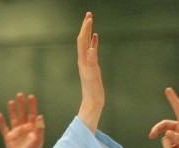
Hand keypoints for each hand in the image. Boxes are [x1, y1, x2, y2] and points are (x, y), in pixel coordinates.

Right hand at [0, 92, 44, 147]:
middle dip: (21, 105)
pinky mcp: (8, 138)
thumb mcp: (38, 140)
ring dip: (12, 111)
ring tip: (11, 102)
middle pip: (22, 114)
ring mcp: (16, 133)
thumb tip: (40, 116)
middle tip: (20, 95)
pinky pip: (4, 128)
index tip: (31, 96)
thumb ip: (39, 128)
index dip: (32, 105)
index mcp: (32, 128)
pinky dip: (1, 122)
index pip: (32, 114)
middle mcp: (24, 128)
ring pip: (14, 119)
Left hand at [76, 13, 103, 131]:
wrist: (92, 103)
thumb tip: (92, 49)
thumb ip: (92, 63)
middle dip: (85, 27)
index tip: (89, 18)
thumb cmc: (93, 92)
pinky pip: (92, 51)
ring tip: (91, 22)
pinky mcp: (92, 67)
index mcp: (83, 61)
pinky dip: (93, 42)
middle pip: (83, 40)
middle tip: (89, 14)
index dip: (85, 29)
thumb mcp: (93, 77)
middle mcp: (84, 60)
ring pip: (87, 44)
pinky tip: (96, 37)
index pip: (82, 41)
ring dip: (88, 32)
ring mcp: (88, 63)